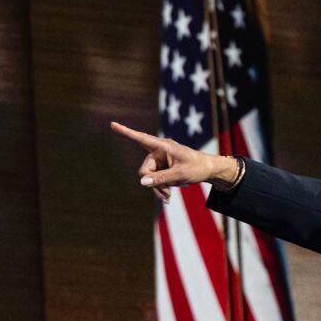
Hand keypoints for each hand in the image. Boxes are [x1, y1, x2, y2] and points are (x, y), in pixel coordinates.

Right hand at [110, 122, 235, 202]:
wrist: (208, 170)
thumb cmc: (197, 167)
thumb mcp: (180, 174)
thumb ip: (161, 178)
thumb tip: (142, 182)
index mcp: (163, 146)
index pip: (141, 138)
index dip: (126, 132)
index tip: (112, 124)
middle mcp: (158, 152)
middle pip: (144, 170)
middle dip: (153, 183)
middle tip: (166, 193)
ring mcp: (159, 162)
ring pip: (149, 178)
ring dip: (158, 188)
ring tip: (169, 196)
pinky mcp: (161, 170)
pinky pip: (154, 181)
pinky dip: (160, 189)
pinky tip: (167, 197)